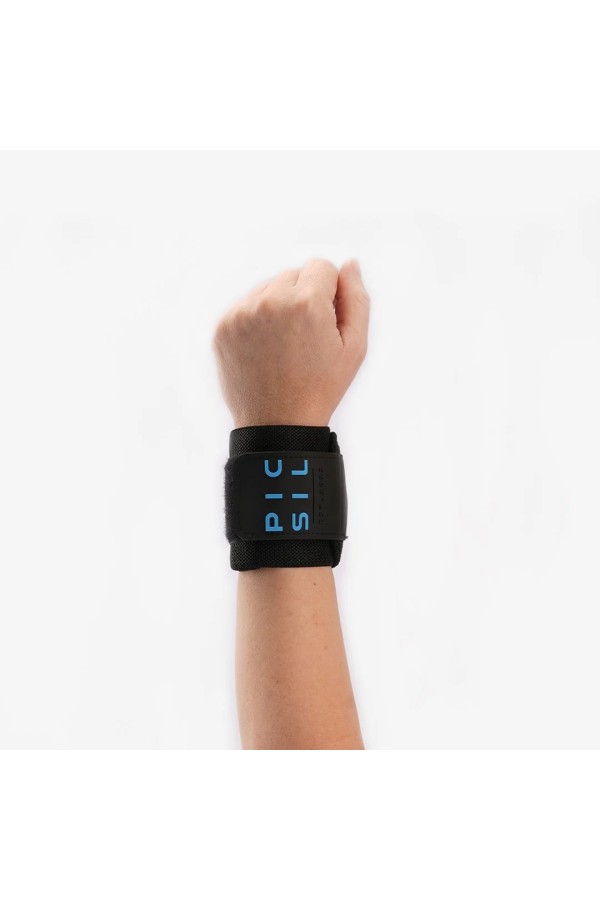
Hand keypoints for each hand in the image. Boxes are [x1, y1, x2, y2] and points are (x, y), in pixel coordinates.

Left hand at [212, 259, 369, 426]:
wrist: (277, 424)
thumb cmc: (320, 387)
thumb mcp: (354, 347)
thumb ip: (356, 298)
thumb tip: (350, 264)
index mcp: (306, 303)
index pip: (321, 266)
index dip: (330, 293)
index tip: (325, 321)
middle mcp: (270, 301)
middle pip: (294, 273)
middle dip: (304, 297)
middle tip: (305, 337)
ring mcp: (242, 312)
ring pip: (269, 287)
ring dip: (279, 305)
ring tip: (285, 344)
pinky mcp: (223, 325)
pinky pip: (247, 304)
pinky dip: (257, 318)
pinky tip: (266, 348)